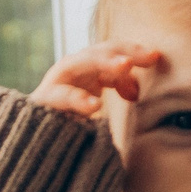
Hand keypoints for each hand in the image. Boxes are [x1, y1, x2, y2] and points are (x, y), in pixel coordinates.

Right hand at [31, 41, 161, 121]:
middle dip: (123, 51)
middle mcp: (71, 71)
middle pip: (97, 52)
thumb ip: (117, 88)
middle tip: (150, 56)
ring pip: (75, 64)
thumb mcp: (101, 100)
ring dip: (102, 62)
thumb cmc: (73, 121)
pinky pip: (58, 96)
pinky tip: (95, 106)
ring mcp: (54, 84)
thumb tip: (137, 89)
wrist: (33, 140)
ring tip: (126, 66)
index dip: (134, 51)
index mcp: (87, 70)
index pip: (111, 52)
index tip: (156, 57)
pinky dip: (76, 99)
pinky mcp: (41, 102)